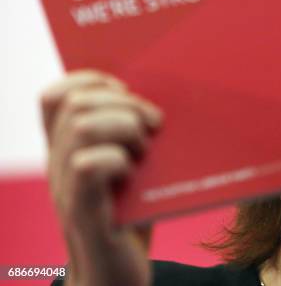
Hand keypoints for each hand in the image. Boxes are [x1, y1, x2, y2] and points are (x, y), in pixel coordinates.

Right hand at [42, 70, 162, 285]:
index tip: (126, 94)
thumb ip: (132, 136)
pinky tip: (135, 173)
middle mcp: (58, 164)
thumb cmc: (132, 218)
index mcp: (66, 149)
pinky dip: (120, 159)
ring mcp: (66, 189)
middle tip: (153, 126)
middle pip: (76, 103)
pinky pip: (88, 165)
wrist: (116, 281)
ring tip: (146, 150)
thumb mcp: (132, 168)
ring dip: (125, 128)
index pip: (56, 95)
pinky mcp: (84, 213)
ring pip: (82, 126)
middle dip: (124, 103)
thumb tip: (158, 102)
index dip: (92, 81)